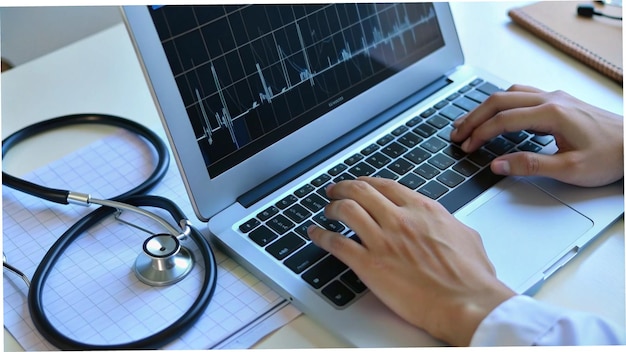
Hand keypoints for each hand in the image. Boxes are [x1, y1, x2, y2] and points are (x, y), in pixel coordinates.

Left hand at [308, 177, 514, 345]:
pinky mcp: (369, 264)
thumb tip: (444, 224)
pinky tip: (316, 234)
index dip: (366, 182)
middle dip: (342, 188)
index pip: (385, 186)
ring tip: (326, 211)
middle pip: (360, 191)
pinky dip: (321, 236)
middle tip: (334, 191)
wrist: (467, 303)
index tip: (359, 184)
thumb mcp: (466, 236)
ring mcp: (383, 240)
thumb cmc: (471, 277)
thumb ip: (447, 224)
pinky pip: (337, 243)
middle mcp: (399, 219)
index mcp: (422, 209)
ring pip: (345, 210)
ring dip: (331, 208)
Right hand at [450, 84, 622, 186]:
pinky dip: (501, 104)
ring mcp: (555, 97)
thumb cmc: (610, 156)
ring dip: (485, 108)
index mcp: (551, 114)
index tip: (466, 146)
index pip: (503, 120)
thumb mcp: (569, 170)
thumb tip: (498, 165)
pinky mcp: (559, 101)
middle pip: (499, 101)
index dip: (480, 134)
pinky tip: (496, 114)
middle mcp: (551, 99)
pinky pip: (521, 95)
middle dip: (473, 117)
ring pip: (509, 94)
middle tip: (456, 133)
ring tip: (468, 122)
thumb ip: (530, 166)